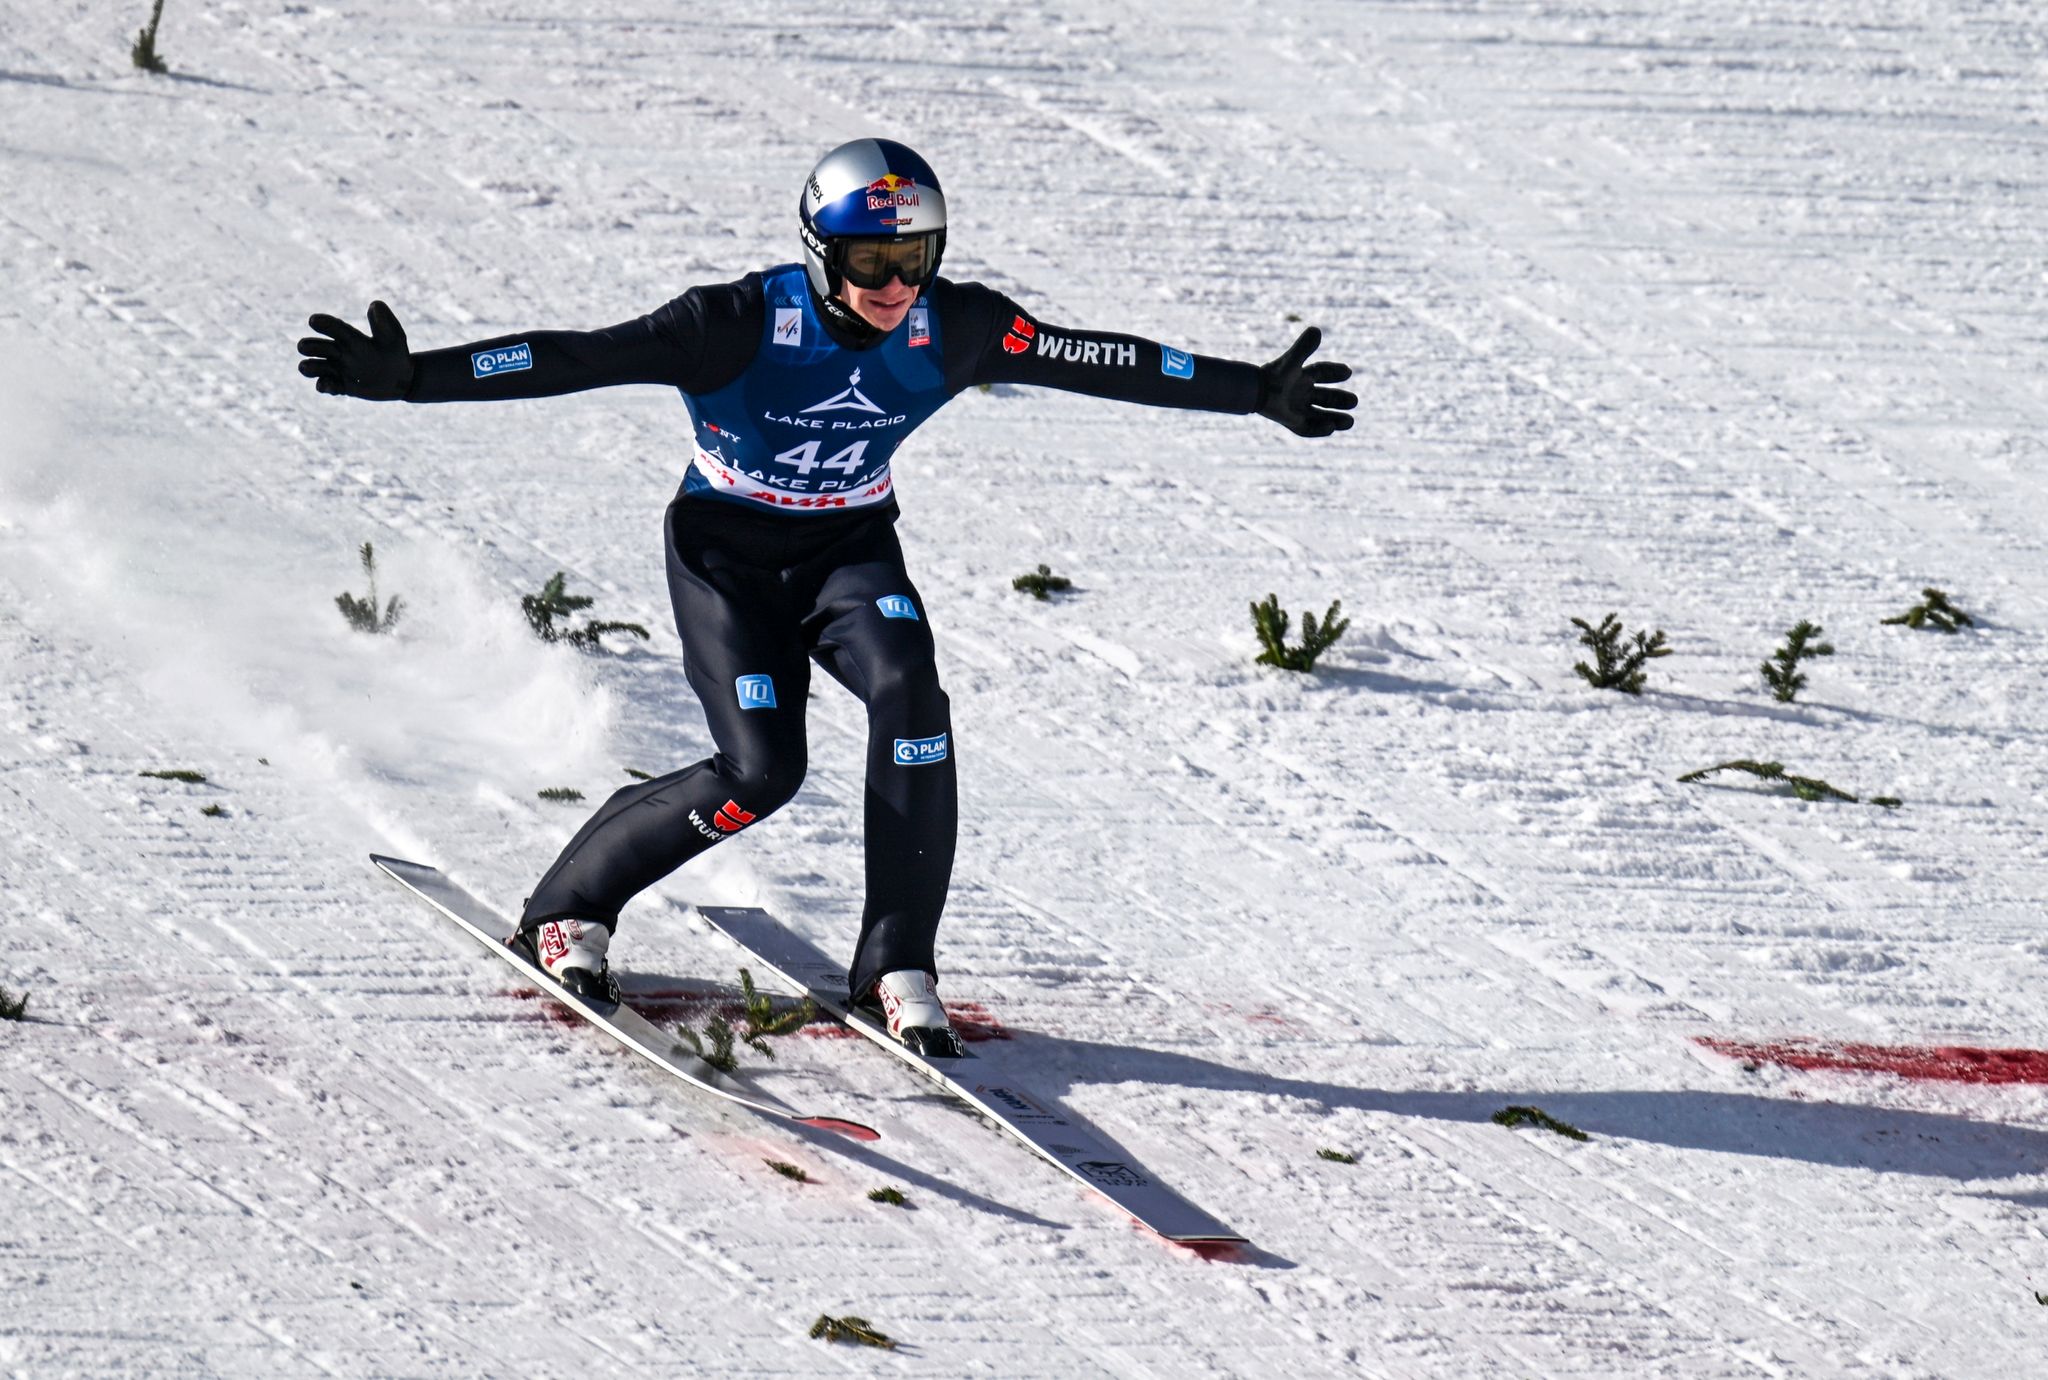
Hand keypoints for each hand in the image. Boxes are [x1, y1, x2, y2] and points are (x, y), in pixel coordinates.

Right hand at [297, 300, 414, 399]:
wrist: (403, 379)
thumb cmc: (397, 354)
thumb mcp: (394, 337)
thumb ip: (385, 322)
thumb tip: (374, 304)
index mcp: (350, 338)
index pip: (334, 328)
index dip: (324, 323)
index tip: (313, 320)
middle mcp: (339, 352)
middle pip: (316, 346)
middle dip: (309, 346)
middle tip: (307, 347)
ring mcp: (339, 370)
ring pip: (314, 367)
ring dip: (309, 367)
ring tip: (307, 367)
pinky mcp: (343, 386)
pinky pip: (328, 386)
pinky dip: (323, 385)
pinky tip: (325, 385)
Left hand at [1257, 326, 1354, 436]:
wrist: (1254, 392)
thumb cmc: (1272, 375)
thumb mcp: (1291, 361)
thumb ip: (1303, 347)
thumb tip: (1317, 330)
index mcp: (1302, 376)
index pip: (1322, 372)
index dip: (1335, 372)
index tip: (1348, 371)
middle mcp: (1301, 393)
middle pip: (1326, 398)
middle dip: (1340, 400)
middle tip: (1354, 401)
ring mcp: (1296, 408)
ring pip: (1320, 415)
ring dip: (1335, 419)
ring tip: (1350, 422)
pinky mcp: (1290, 421)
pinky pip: (1307, 428)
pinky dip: (1319, 429)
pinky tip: (1330, 427)